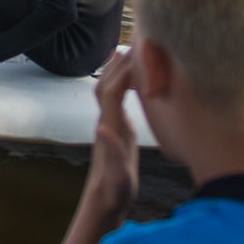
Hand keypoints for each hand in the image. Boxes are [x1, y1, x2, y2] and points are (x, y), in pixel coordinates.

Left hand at [85, 51, 139, 214]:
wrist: (103, 203)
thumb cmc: (113, 193)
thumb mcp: (117, 178)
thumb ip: (112, 155)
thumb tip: (104, 128)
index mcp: (110, 129)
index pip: (112, 91)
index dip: (123, 70)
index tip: (140, 53)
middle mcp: (106, 121)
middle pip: (107, 82)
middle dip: (120, 61)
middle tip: (138, 41)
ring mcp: (110, 124)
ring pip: (108, 87)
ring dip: (117, 67)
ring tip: (132, 49)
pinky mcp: (117, 129)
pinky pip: (117, 97)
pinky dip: (123, 81)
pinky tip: (132, 75)